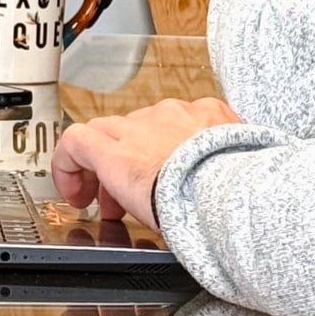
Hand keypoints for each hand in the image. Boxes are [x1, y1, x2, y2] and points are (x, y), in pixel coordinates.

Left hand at [49, 99, 241, 230]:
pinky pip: (76, 142)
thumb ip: (234, 168)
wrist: (227, 192)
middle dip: (128, 162)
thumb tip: (242, 190)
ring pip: (105, 132)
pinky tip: (72, 192)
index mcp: (206, 119)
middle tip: (123, 199)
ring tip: (96, 198)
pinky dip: (68, 164)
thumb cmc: (241, 189)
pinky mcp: (112, 151)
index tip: (157, 177)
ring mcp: (140, 129)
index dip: (157, 151)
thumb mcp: (245, 169)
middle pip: (135, 129)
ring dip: (101, 166)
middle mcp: (170, 116)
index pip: (171, 125)